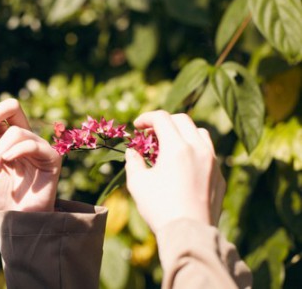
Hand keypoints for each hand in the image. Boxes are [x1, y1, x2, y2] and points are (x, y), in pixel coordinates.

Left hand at [0, 99, 60, 211]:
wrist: (16, 217)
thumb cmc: (0, 194)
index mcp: (6, 137)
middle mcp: (23, 138)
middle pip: (12, 106)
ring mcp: (38, 146)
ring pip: (16, 131)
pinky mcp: (51, 157)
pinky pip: (32, 143)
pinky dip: (16, 150)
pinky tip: (7, 162)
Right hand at [124, 111, 224, 232]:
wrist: (189, 234)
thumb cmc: (160, 208)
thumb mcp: (138, 183)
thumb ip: (133, 162)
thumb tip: (132, 153)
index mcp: (177, 147)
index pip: (162, 118)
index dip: (147, 118)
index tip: (137, 125)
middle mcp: (198, 149)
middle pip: (182, 120)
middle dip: (164, 122)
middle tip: (151, 133)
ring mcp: (213, 162)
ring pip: (200, 133)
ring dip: (183, 133)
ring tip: (170, 145)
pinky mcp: (219, 177)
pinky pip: (209, 154)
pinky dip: (195, 150)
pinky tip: (184, 165)